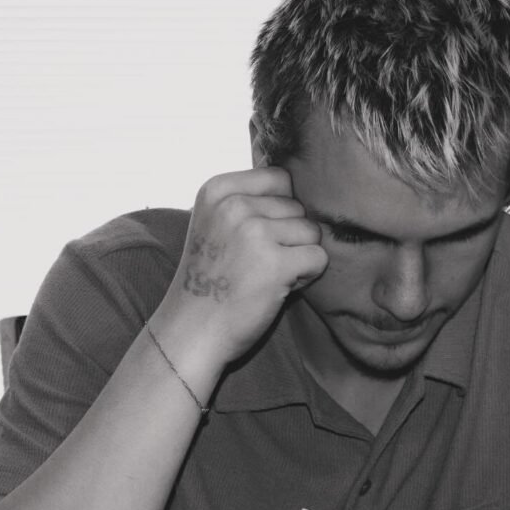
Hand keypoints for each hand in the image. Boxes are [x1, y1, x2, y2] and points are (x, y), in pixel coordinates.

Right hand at [157, 167, 327, 365]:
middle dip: (289, 237)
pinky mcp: (275, 264)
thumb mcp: (216, 223)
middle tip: (258, 263)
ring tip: (266, 275)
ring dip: (299, 257)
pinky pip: (318, 257)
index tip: (254, 236)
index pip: (280, 178)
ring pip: (311, 231)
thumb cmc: (211, 279)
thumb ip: (251, 199)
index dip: (280, 210)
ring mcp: (253, 233)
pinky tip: (278, 288)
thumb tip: (306, 181)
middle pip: (298, 206)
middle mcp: (233, 206)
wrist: (191, 331)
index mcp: (217, 189)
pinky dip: (307, 276)